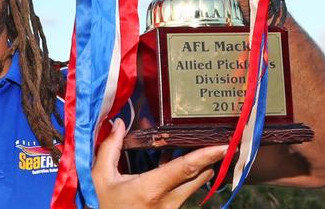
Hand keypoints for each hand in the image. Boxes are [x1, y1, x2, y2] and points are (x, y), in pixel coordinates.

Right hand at [93, 119, 226, 207]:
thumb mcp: (101, 177)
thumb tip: (118, 124)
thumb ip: (110, 149)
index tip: (224, 146)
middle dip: (207, 159)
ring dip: (197, 168)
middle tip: (214, 141)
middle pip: (198, 177)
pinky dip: (184, 177)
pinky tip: (173, 165)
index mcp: (151, 189)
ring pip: (193, 185)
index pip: (185, 169)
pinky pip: (184, 192)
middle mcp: (167, 202)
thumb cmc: (104, 205)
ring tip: (195, 149)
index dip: (205, 156)